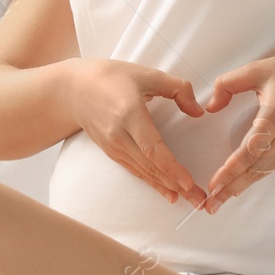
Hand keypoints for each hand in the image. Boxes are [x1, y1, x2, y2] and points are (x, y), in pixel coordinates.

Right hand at [65, 58, 207, 207]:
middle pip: (150, 166)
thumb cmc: (111, 77)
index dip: (171, 167)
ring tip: (191, 200)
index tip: (188, 182)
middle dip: (177, 185)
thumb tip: (199, 111)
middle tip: (201, 199)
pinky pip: (135, 171)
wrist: (73, 89)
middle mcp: (119, 135)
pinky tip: (168, 193)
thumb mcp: (147, 74)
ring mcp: (113, 146)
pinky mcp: (111, 152)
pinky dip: (153, 183)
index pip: (152, 148)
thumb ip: (178, 89)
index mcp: (129, 113)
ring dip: (168, 187)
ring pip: (144, 172)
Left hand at [200, 45, 274, 212]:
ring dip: (242, 186)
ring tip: (220, 200)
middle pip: (256, 168)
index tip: (213, 184)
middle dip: (231, 187)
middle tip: (209, 205)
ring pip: (265, 171)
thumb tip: (210, 107)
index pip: (250, 149)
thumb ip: (228, 84)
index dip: (231, 169)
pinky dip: (256, 176)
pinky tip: (241, 184)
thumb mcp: (259, 69)